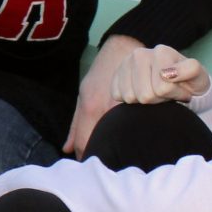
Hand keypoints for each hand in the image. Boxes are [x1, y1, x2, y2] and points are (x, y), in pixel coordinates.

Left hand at [65, 35, 143, 156]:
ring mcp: (129, 107)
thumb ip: (76, 125)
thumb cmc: (102, 72)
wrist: (126, 48)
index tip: (86, 162)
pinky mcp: (145, 105)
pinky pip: (138, 129)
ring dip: (119, 147)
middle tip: (102, 158)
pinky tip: (132, 138)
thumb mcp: (84, 94)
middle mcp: (109, 110)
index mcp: (92, 108)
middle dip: (102, 155)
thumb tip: (67, 149)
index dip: (84, 157)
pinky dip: (133, 136)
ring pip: (123, 140)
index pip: (86, 145)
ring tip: (117, 150)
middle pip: (105, 145)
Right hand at [110, 43, 208, 108]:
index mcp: (161, 51)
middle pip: (145, 95)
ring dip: (146, 102)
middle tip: (167, 94)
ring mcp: (125, 64)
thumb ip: (190, 69)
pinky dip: (132, 102)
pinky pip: (117, 96)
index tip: (182, 90)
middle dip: (159, 99)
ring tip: (156, 93)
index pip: (162, 88)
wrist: (178, 85)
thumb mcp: (199, 75)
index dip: (175, 94)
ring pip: (130, 97)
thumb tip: (167, 73)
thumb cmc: (190, 82)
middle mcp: (140, 54)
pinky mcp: (115, 76)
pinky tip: (142, 94)